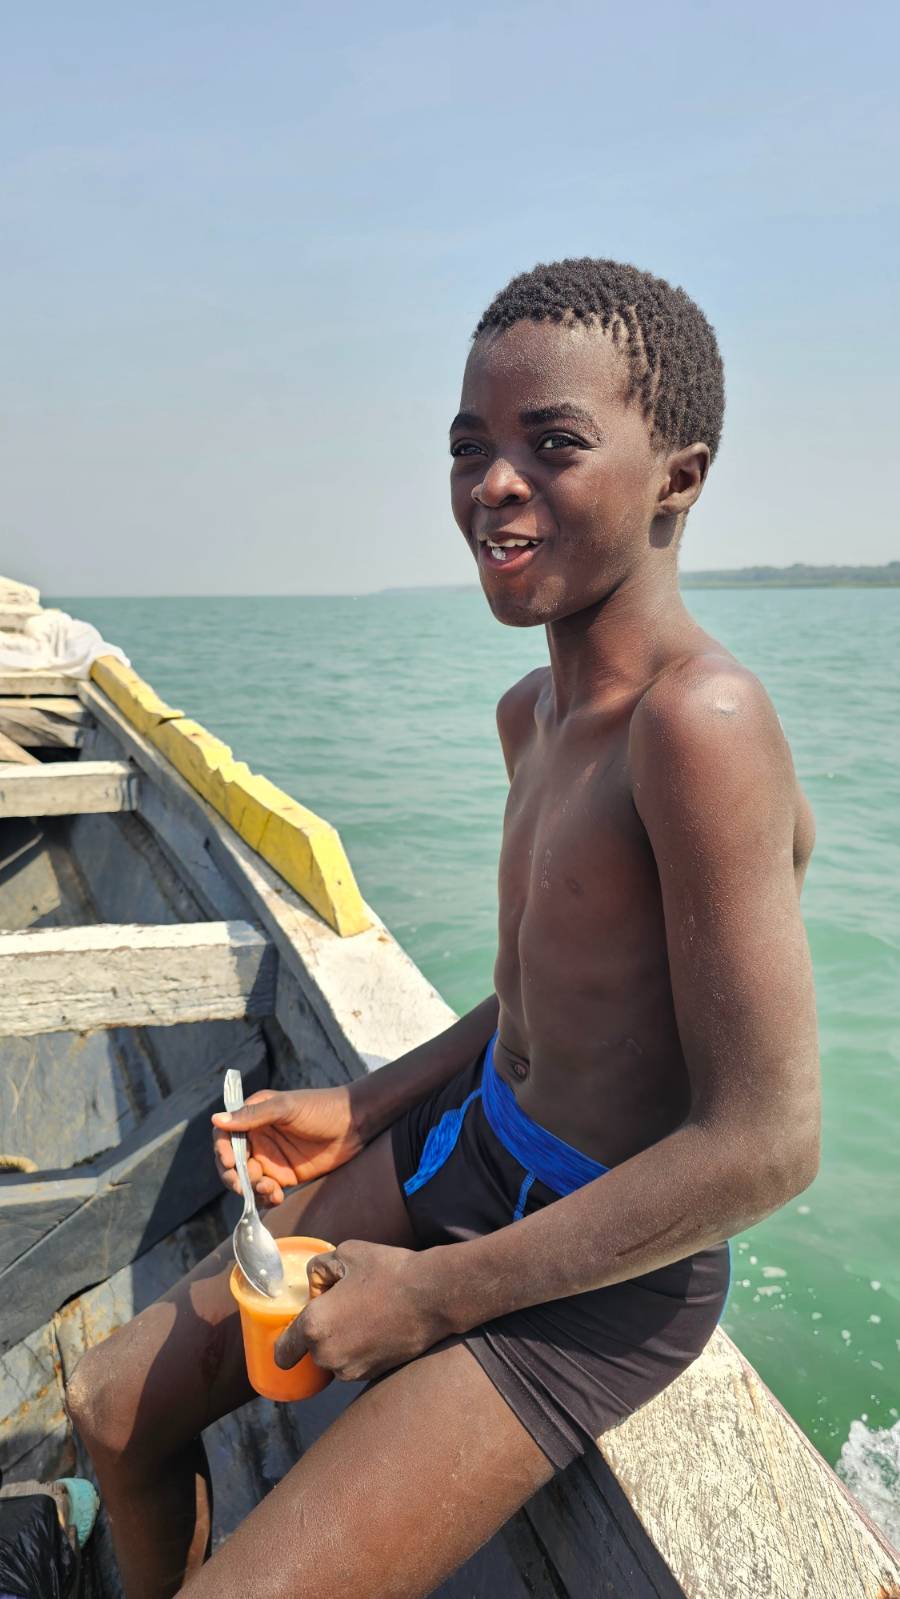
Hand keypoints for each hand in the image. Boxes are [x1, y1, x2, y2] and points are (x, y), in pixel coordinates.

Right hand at [211, 1085, 363, 1203]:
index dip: (222, 1150)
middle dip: (234, 1176)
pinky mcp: (285, 1177)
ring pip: (248, 1181)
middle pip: (232, 1163)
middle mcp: (258, 1139)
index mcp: (254, 1117)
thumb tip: (215, 1119)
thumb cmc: (320, 1107)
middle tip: (244, 1186)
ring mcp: (271, 1159)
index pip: (226, 1135)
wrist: (354, 1125)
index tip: (230, 1162)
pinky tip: (278, 1197)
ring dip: (252, 1189)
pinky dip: (266, 1198)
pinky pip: (266, 1192)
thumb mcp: (286, 1108)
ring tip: (271, 1188)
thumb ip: (253, 1116)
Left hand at [274, 1241, 453, 1381]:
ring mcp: (351, 1370)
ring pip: (333, 1358)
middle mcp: (328, 1355)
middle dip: (320, 1331)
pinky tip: (377, 1327)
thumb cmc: (388, 1271)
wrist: (433, 1296)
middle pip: (310, 1351)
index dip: (285, 1341)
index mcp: (314, 1326)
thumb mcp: (346, 1253)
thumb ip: (318, 1268)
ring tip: (364, 1314)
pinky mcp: (372, 1375)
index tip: (295, 1329)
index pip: (281, 1352)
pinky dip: (359, 1350)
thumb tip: (314, 1285)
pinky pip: (354, 1363)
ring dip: (340, 1342)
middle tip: (343, 1305)